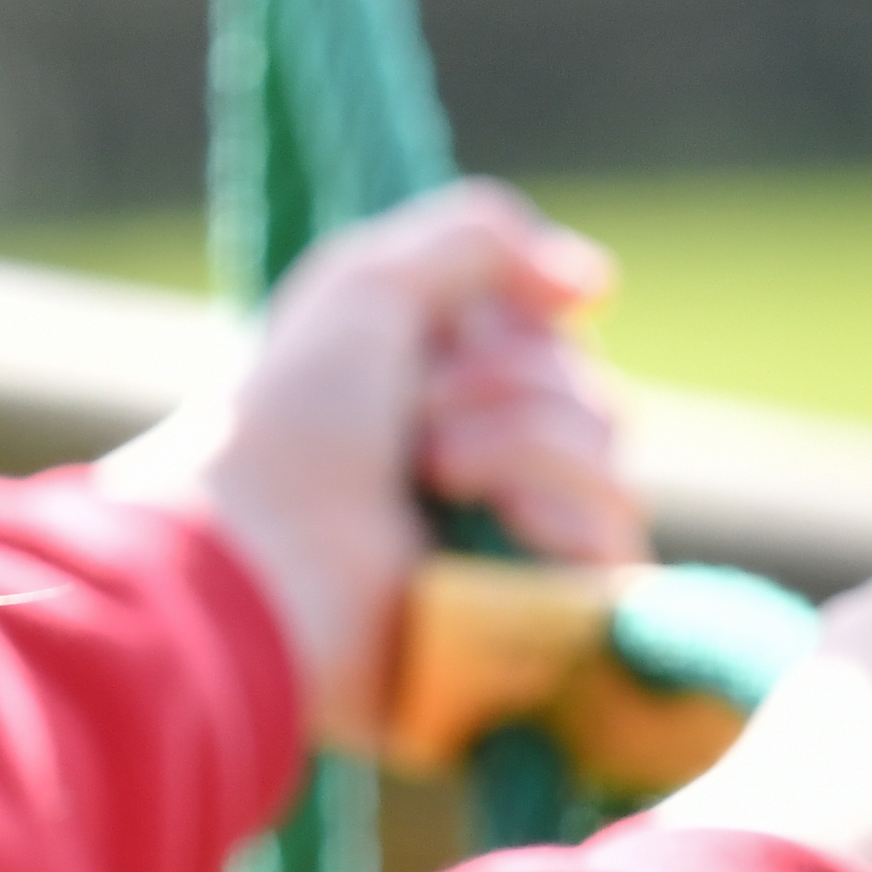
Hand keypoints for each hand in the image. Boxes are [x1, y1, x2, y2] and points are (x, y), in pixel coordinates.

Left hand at [97, 182, 633, 750]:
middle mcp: (481, 484)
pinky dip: (562, 508)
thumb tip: (596, 283)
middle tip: (418, 421)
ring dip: (528, 441)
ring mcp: (508, 561)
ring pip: (610, 464)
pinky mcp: (530, 632)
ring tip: (434, 470)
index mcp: (440, 409)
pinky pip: (615, 549)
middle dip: (515, 383)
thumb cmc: (288, 423)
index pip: (555, 349)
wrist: (256, 558)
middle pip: (594, 399)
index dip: (519, 328)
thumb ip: (479, 239)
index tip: (447, 336)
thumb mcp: (368, 282)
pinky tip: (498, 517)